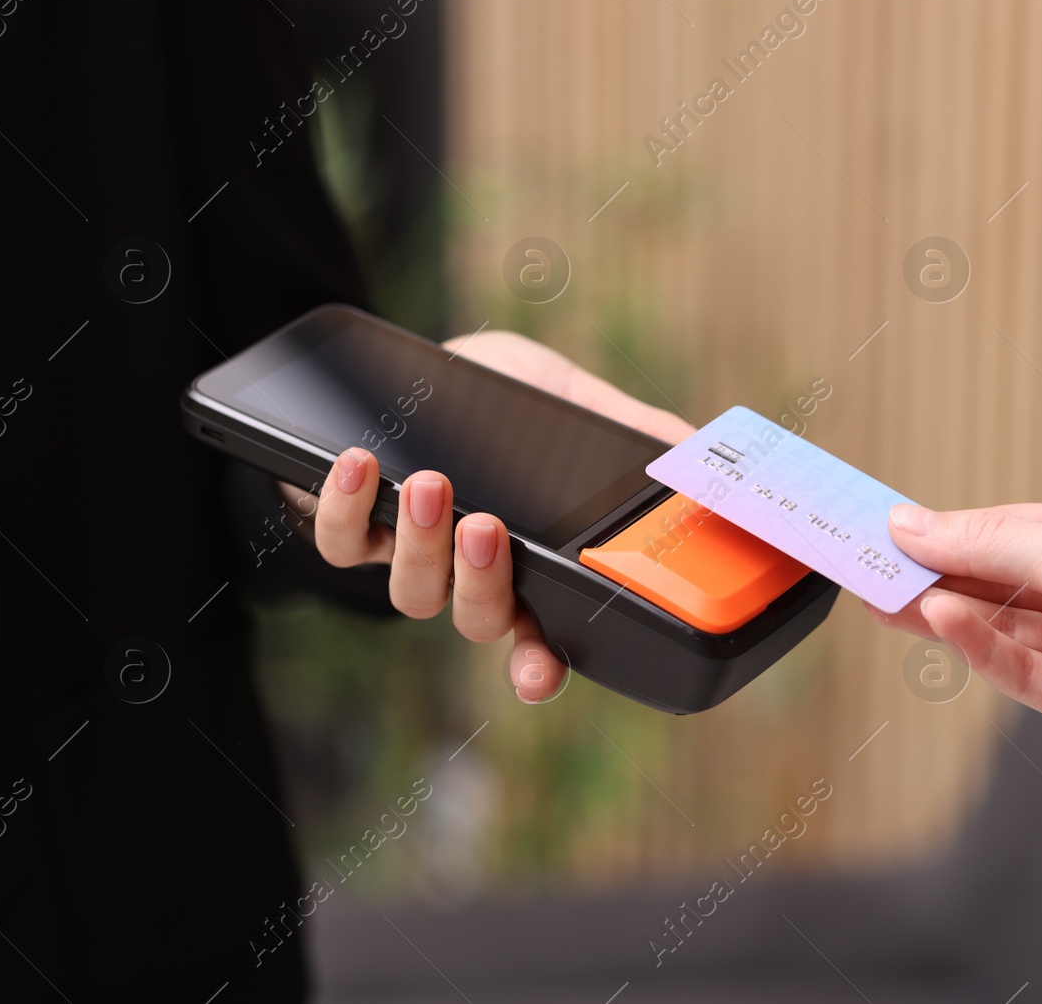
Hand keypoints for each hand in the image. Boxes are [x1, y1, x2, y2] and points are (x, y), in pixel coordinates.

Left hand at [294, 330, 691, 702]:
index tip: (538, 675)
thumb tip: (700, 446)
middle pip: (478, 619)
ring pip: (411, 593)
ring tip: (431, 484)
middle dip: (482, 582)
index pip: (543, 634)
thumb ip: (634, 430)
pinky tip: (361, 462)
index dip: (539, 667)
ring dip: (420, 544)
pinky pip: (341, 544)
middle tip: (489, 527)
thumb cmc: (504, 398)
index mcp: (530, 565)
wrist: (419, 365)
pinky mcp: (354, 527)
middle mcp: (470, 575)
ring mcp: (412, 556)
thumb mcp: (574, 404)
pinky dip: (344, 507)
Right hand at [872, 500, 1041, 771]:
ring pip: (1000, 632)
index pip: (1006, 532)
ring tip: (883, 598)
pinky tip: (939, 622)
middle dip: (932, 576)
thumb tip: (914, 526)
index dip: (946, 531)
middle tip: (863, 569)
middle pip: (995, 585)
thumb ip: (990, 545)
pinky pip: (1021, 672)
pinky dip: (979, 647)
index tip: (884, 529)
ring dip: (944, 614)